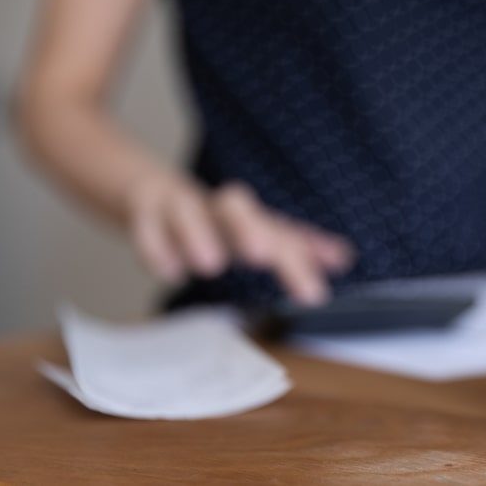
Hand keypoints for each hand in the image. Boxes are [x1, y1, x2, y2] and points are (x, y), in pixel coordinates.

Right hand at [123, 174, 353, 304]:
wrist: (145, 190)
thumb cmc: (212, 219)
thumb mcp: (255, 231)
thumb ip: (296, 245)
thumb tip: (343, 257)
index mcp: (248, 218)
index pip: (279, 233)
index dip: (301, 259)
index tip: (315, 294)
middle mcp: (216, 208)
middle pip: (236, 207)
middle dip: (250, 229)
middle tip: (263, 257)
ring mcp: (178, 206)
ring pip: (187, 210)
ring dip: (198, 234)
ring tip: (210, 264)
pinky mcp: (142, 210)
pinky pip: (146, 225)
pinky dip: (155, 246)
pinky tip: (168, 270)